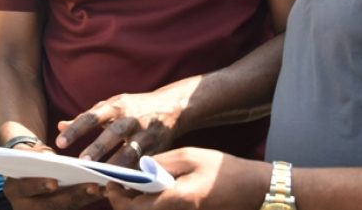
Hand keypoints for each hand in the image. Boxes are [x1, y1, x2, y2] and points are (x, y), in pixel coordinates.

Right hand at [2, 144, 104, 209]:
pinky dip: (87, 199)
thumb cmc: (28, 159)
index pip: (24, 189)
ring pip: (66, 208)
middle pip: (50, 205)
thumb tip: (48, 157)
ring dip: (85, 198)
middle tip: (91, 187)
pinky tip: (102, 190)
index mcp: (13, 189)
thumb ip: (34, 153)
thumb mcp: (26, 153)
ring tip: (102, 187)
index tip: (53, 183)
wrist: (27, 173)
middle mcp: (25, 207)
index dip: (38, 185)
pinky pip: (73, 208)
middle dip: (72, 195)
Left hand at [56, 90, 185, 165]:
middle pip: (113, 133)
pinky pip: (144, 164)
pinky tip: (120, 185)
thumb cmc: (134, 108)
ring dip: (115, 165)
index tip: (60, 142)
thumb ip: (87, 117)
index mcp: (116, 106)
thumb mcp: (112, 106)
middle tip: (82, 162)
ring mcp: (145, 133)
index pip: (91, 117)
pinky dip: (133, 175)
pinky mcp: (158, 148)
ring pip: (130, 151)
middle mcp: (131, 118)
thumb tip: (60, 126)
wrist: (172, 107)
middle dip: (98, 148)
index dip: (76, 129)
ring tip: (101, 178)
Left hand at [106, 148, 262, 209]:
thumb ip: (161, 162)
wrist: (252, 189)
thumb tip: (138, 168)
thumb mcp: (190, 156)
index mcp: (176, 198)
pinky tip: (148, 191)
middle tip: (115, 185)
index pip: (135, 207)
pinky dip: (149, 204)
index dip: (117, 197)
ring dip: (135, 204)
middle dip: (122, 202)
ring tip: (129, 186)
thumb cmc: (223, 170)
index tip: (109, 183)